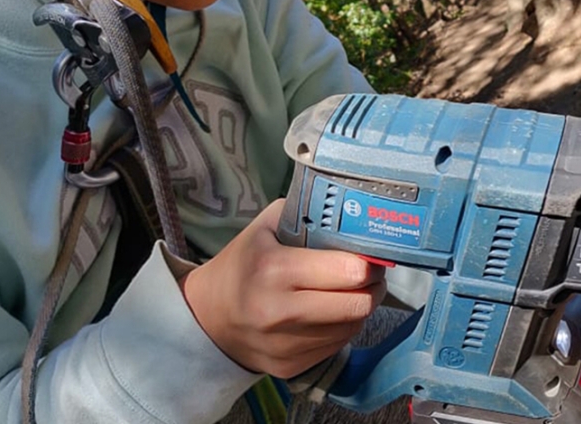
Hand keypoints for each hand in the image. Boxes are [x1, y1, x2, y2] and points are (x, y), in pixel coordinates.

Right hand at [180, 199, 386, 377]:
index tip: (370, 254)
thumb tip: (357, 213)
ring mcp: (284, 345)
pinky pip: (338, 345)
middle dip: (373, 286)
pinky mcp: (289, 367)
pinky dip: (342, 327)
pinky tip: (330, 311)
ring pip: (353, 327)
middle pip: (359, 305)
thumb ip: (310, 215)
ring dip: (360, 307)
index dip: (370, 262)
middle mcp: (278, 312)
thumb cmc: (244, 262)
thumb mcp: (268, 226)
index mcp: (274, 269)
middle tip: (370, 274)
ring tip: (349, 290)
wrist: (207, 315)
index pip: (351, 272)